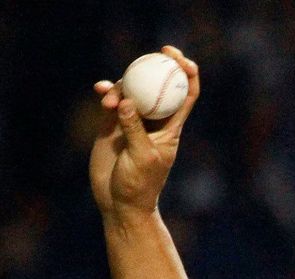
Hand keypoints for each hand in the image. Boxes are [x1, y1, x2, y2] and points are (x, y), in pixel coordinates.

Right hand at [89, 46, 199, 218]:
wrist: (120, 202)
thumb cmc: (140, 184)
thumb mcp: (141, 157)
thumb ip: (135, 129)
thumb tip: (128, 101)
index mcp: (172, 127)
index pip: (186, 94)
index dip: (187, 74)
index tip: (180, 59)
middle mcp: (154, 120)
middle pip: (159, 85)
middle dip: (157, 66)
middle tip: (153, 53)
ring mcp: (133, 121)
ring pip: (133, 90)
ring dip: (123, 86)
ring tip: (108, 101)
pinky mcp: (112, 125)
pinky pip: (112, 101)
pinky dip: (108, 92)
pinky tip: (101, 89)